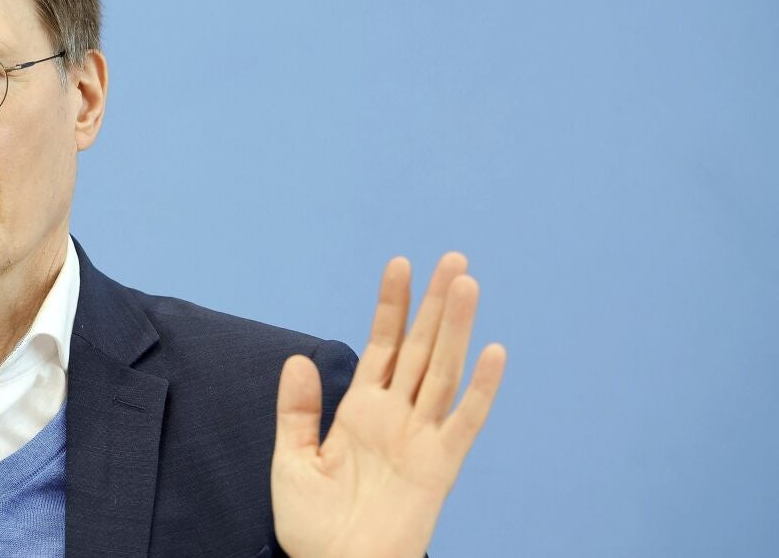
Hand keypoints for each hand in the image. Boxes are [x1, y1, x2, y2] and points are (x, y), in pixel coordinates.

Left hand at [270, 253, 505, 557]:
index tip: (400, 264)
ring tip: (466, 284)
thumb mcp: (291, 461)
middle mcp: (396, 417)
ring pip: (443, 371)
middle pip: (420, 347)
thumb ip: (297, 410)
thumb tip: (299, 358)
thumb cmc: (312, 526)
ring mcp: (420, 438)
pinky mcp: (440, 467)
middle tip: (453, 258)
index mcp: (361, 411)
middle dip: (434, 303)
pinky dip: (481, 388)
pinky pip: (464, 421)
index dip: (392, 305)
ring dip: (456, 328)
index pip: (382, 344)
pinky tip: (493, 352)